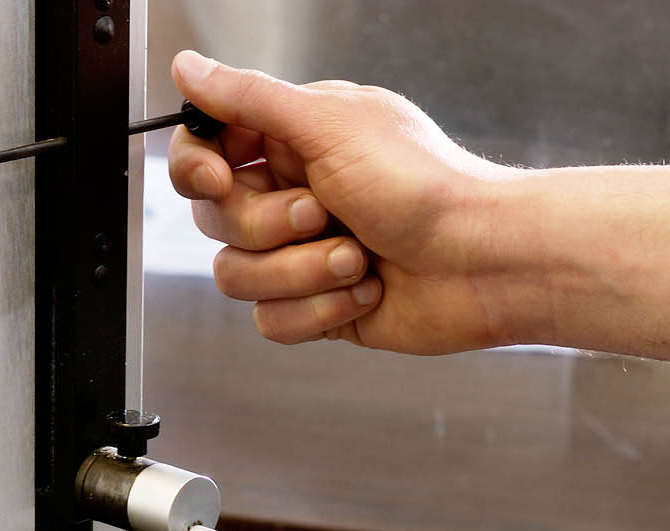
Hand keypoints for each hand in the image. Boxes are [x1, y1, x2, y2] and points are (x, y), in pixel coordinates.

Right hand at [168, 51, 522, 352]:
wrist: (482, 262)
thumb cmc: (423, 184)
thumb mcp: (329, 124)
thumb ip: (249, 99)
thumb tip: (187, 67)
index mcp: (291, 141)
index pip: (206, 153)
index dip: (200, 170)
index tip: (222, 178)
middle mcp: (291, 196)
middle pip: (217, 222)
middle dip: (270, 228)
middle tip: (324, 213)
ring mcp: (301, 256)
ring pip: (239, 279)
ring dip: (300, 273)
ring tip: (357, 259)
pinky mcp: (317, 307)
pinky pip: (273, 322)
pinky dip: (320, 310)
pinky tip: (366, 291)